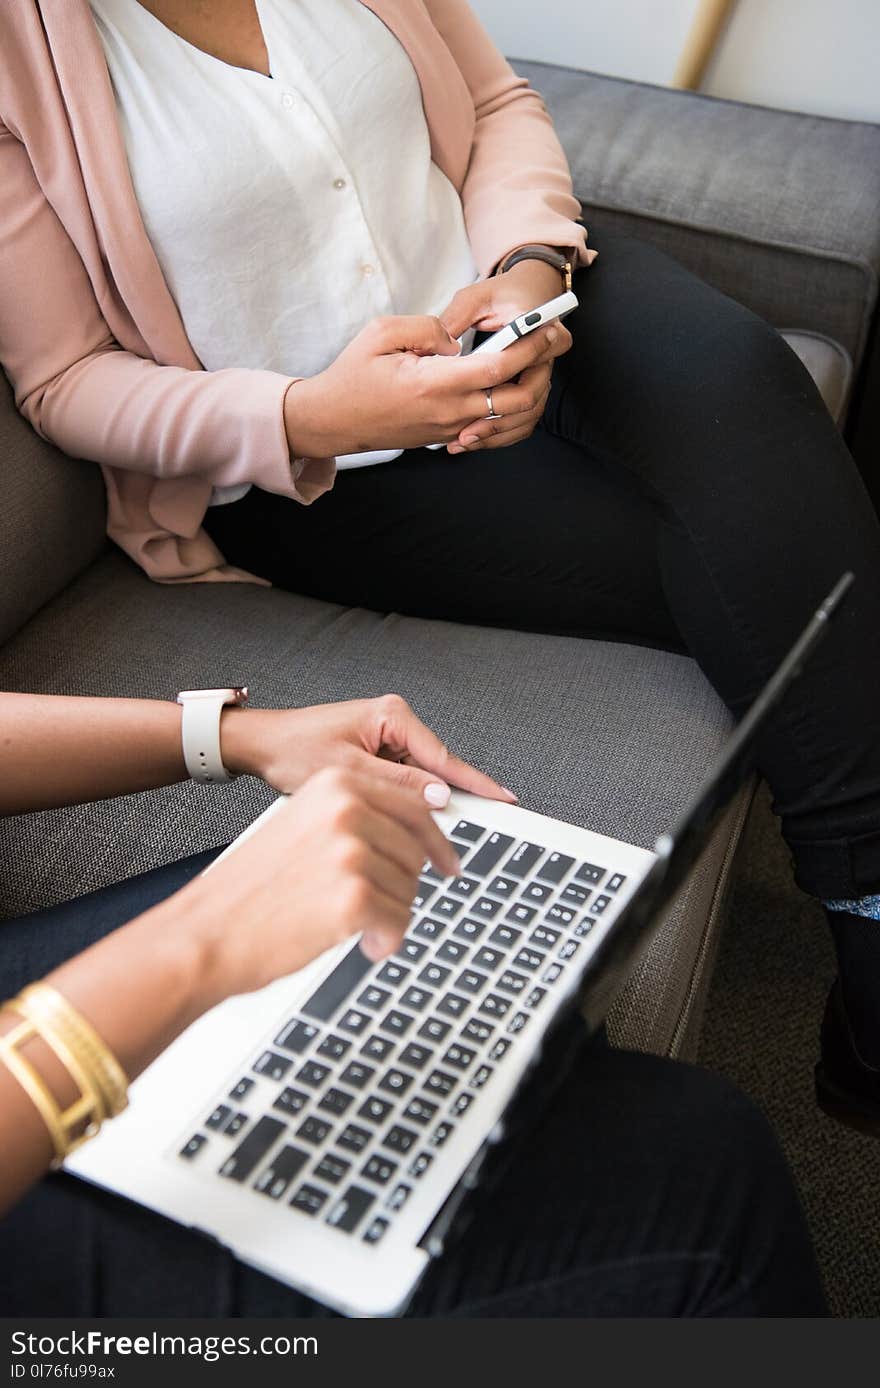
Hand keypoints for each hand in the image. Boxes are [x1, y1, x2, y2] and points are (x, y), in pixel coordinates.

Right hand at [184, 767, 461, 999]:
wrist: (205, 933)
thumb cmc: (247, 891)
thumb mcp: (300, 827)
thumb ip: (352, 820)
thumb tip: (408, 836)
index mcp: (335, 784)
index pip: (412, 805)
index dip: (435, 840)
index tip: (449, 859)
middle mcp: (346, 809)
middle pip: (416, 849)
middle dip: (404, 885)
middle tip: (379, 907)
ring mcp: (351, 851)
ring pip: (410, 888)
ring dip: (390, 915)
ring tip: (352, 925)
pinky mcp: (354, 896)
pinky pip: (400, 921)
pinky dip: (387, 940)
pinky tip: (364, 943)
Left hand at [221, 693, 515, 806]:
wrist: (260, 745)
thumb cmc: (293, 750)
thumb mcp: (346, 773)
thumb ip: (396, 785)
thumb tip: (438, 796)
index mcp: (391, 716)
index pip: (443, 755)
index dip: (475, 782)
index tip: (503, 798)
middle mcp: (393, 723)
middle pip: (434, 769)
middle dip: (445, 801)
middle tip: (459, 835)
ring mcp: (385, 739)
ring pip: (419, 780)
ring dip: (418, 805)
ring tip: (415, 830)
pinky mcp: (376, 754)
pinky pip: (402, 782)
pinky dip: (402, 802)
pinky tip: (399, 821)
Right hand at [284, 313, 562, 457]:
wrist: (334, 420)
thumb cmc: (353, 375)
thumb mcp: (382, 333)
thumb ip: (427, 327)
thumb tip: (457, 338)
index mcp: (435, 383)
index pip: (499, 367)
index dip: (530, 346)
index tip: (547, 327)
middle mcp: (449, 411)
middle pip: (516, 400)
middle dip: (541, 372)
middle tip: (549, 344)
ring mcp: (449, 428)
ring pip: (507, 418)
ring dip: (527, 390)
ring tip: (532, 361)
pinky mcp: (446, 436)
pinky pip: (488, 427)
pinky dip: (506, 409)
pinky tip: (505, 382)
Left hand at [437, 260, 572, 453]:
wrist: (524, 299)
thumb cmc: (500, 295)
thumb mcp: (475, 297)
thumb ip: (457, 317)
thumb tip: (438, 345)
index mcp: (540, 327)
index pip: (548, 347)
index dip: (520, 367)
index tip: (486, 391)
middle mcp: (546, 357)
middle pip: (532, 396)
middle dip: (500, 417)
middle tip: (467, 430)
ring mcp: (540, 378)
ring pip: (528, 415)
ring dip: (497, 432)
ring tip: (462, 441)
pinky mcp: (531, 391)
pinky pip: (522, 421)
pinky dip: (499, 434)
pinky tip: (470, 440)